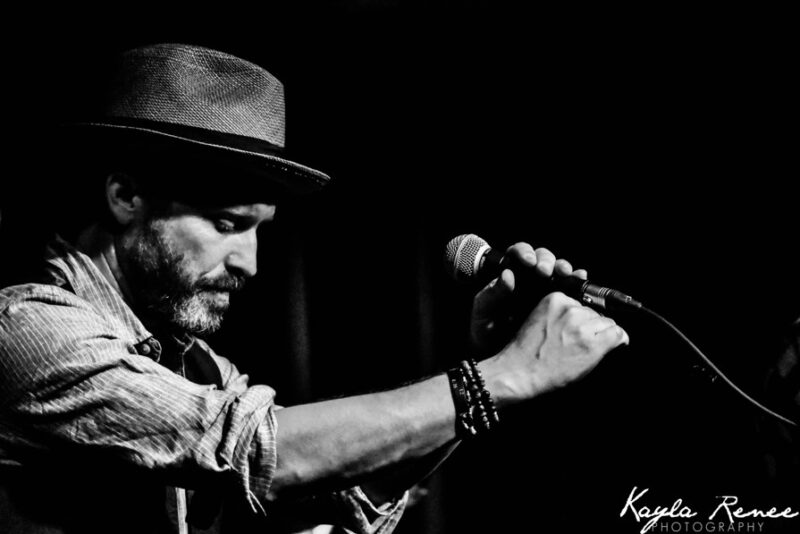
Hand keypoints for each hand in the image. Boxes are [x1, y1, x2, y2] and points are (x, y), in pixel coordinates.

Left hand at [470, 243, 586, 353]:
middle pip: (543, 259)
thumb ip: (493, 292)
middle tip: (544, 271)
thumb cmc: (485, 329)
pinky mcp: (557, 304)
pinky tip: (580, 279)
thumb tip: (507, 275)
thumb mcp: (484, 309)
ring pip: (558, 271)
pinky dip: (577, 281)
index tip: (529, 262)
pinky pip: (570, 289)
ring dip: (563, 268)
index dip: (525, 252)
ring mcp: (545, 290)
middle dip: (547, 261)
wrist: (497, 355)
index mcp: (510, 274)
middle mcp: (529, 279)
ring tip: (565, 273)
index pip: (519, 253)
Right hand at [487, 291, 628, 401]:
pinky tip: (617, 345)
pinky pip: (617, 334)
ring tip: (587, 348)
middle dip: (591, 326)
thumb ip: (560, 311)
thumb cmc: (526, 351)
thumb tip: (586, 310)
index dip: (581, 318)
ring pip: (608, 323)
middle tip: (578, 343)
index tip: (576, 330)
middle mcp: (570, 309)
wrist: (520, 372)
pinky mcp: (592, 343)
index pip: (582, 302)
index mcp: (555, 299)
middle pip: (595, 312)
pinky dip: (619, 340)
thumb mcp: (539, 319)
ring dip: (603, 334)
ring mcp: (582, 326)